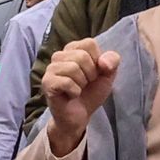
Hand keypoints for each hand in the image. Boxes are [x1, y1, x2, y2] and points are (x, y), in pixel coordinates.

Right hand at [39, 38, 118, 156]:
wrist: (80, 116)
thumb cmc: (91, 92)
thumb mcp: (108, 75)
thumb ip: (112, 61)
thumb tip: (103, 62)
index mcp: (73, 49)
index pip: (89, 44)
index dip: (97, 61)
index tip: (94, 73)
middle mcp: (59, 55)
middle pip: (82, 56)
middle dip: (90, 74)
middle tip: (85, 84)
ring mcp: (51, 68)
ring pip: (73, 68)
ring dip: (82, 84)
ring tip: (78, 89)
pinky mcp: (47, 82)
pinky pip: (66, 82)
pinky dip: (74, 92)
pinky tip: (71, 95)